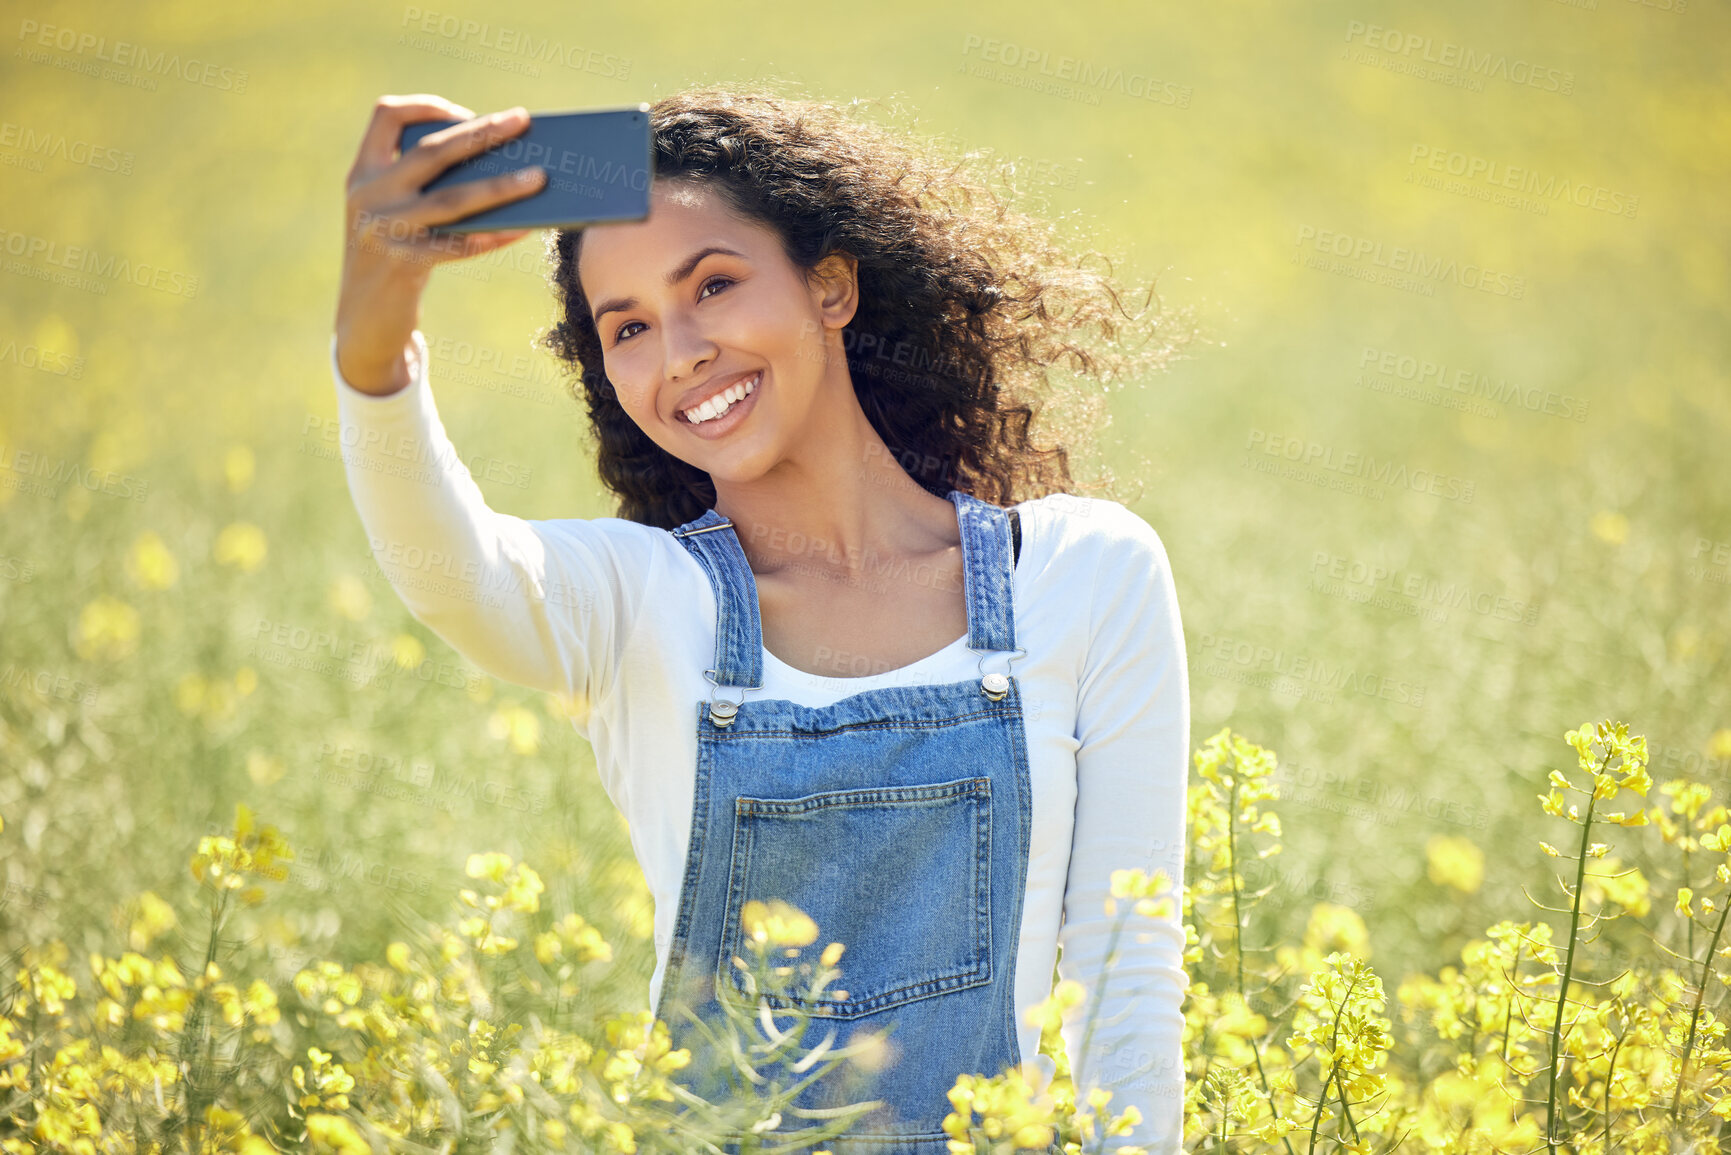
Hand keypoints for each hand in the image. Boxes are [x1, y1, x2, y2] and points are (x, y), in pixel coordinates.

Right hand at [334, 94, 548, 394]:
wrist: (362, 324)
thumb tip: (498, 164)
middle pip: (432, 151)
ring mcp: (382, 230)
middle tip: (522, 120)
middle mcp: (368, 195)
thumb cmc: (393, 260)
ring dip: (501, 186)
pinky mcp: (402, 265)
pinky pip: (459, 245)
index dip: (427, 106)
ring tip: (540, 177)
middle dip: (482, 132)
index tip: (466, 113)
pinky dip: (494, 235)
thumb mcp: (394, 216)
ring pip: (452, 199)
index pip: (387, 115)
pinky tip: (523, 228)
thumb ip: (423, 188)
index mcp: (363, 173)